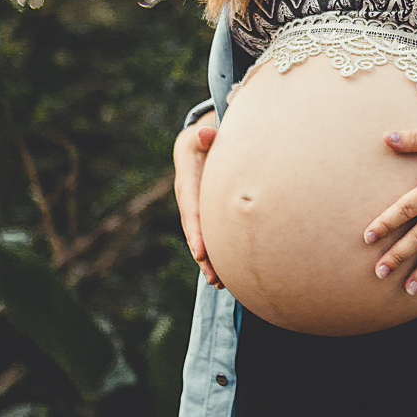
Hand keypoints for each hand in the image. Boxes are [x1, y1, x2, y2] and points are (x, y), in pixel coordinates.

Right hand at [173, 114, 223, 288]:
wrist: (197, 150)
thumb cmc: (204, 142)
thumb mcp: (201, 138)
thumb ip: (204, 137)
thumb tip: (207, 133)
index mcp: (188, 186)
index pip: (193, 211)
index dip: (197, 232)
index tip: (202, 251)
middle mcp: (190, 204)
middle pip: (196, 233)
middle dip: (204, 255)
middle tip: (213, 276)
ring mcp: (198, 213)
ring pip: (203, 240)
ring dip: (210, 263)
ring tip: (220, 284)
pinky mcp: (208, 218)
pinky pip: (212, 239)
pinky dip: (218, 256)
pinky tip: (228, 276)